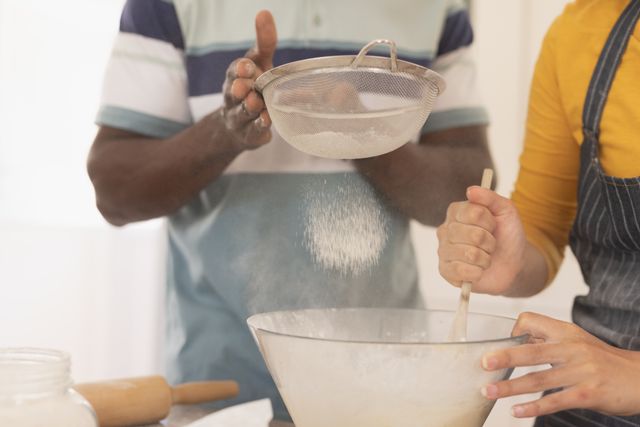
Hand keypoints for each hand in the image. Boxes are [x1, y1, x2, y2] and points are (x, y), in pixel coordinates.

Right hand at [219, 10, 275, 150]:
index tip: (247, 66)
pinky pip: (253, 130)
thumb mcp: (260, 63)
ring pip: (242, 112)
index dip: (240, 69)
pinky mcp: (250, 134)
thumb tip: (264, 12)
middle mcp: (233, 97)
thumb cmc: (256, 87)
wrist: (240, 126)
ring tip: (256, 102)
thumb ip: (264, 42)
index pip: (234, 70)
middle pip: (232, 92)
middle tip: (244, 86)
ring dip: (249, 107)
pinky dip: (259, 126)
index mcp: (236, 77)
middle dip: (238, 88)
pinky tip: (266, 121)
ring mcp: (240, 117)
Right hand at [436, 186, 526, 294]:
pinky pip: (462, 271)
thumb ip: (490, 197)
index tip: (493, 225)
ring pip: (470, 254)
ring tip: (485, 257)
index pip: (474, 212)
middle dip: (490, 242)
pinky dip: (477, 272)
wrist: (511, 264)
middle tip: (490, 244)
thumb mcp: (506, 211)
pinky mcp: (445, 271)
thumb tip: (471, 190)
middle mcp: (445, 229)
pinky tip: (477, 270)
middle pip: (474, 235)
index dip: (490, 222)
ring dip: (485, 258)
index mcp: (456, 212)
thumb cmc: (506, 235)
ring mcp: (443, 250)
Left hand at [481, 312, 639, 417]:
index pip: (531, 321)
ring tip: (489, 391)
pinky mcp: (587, 393)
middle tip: (483, 363)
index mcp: (566, 332)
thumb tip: (517, 340)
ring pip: (538, 379)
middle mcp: (571, 349)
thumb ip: (549, 340)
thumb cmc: (604, 360)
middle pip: (531, 351)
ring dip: (510, 387)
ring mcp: (580, 371)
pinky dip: (533, 407)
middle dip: (504, 357)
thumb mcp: (578, 341)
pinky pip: (555, 400)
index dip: (514, 331)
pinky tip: (516, 411)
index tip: (503, 344)